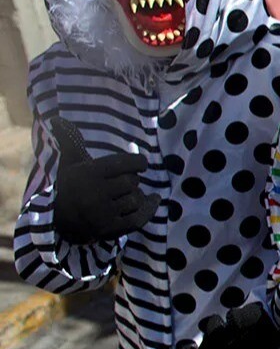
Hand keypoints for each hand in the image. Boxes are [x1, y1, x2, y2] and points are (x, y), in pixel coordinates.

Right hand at [50, 117, 156, 244]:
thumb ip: (70, 141)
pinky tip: (153, 200)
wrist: (60, 222)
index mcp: (88, 174)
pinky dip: (149, 209)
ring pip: (136, 199)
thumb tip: (56, 118)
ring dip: (135, 197)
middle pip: (132, 182)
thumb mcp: (69, 164)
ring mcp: (102, 213)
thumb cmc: (71, 187)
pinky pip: (139, 218)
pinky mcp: (109, 230)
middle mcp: (94, 194)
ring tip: (123, 197)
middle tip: (121, 185)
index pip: (125, 163)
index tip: (140, 165)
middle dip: (130, 182)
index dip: (138, 162)